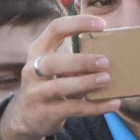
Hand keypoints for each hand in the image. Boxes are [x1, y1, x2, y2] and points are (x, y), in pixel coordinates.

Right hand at [0, 14, 122, 139]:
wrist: (26, 116)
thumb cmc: (48, 83)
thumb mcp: (53, 65)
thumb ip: (72, 56)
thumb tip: (111, 51)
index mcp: (38, 50)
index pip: (55, 29)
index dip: (78, 23)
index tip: (102, 24)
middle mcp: (32, 70)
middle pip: (53, 62)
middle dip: (80, 61)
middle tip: (105, 61)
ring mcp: (36, 93)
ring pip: (60, 86)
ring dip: (85, 82)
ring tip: (107, 79)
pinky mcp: (46, 113)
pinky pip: (72, 109)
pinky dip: (95, 106)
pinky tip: (113, 103)